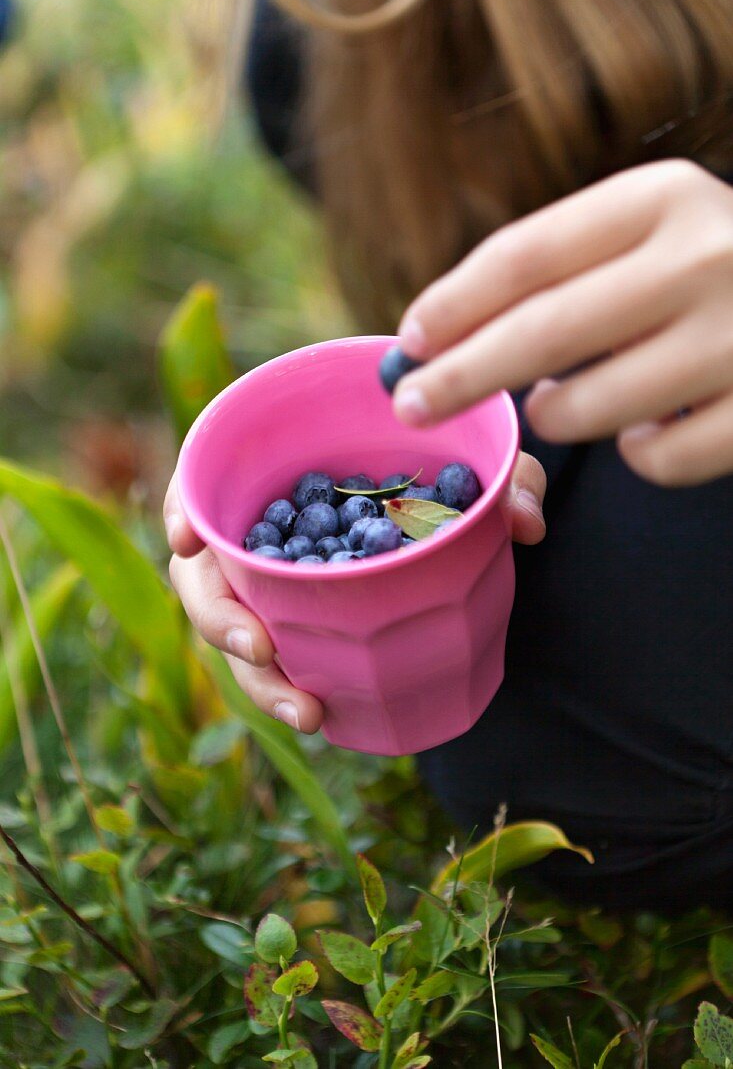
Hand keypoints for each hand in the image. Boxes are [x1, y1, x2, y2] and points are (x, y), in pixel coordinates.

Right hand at [164, 458, 545, 732]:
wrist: (458, 507)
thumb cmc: (451, 465)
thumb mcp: (486, 464)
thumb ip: (509, 480)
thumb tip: (523, 524)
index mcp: (282, 470)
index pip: (207, 478)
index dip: (184, 506)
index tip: (186, 538)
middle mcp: (266, 532)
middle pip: (209, 575)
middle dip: (219, 617)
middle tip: (260, 648)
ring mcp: (279, 585)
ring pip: (240, 634)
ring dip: (261, 678)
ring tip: (309, 712)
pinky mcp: (304, 629)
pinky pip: (281, 661)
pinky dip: (288, 688)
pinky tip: (322, 713)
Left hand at [393, 159, 732, 486]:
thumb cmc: (715, 271)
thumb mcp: (653, 232)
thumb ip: (563, 268)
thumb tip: (437, 336)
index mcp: (661, 198)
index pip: (526, 254)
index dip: (453, 304)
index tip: (409, 340)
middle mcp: (702, 257)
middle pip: (541, 333)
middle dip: (461, 377)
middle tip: (411, 406)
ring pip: (588, 409)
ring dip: (558, 416)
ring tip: (571, 399)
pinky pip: (653, 460)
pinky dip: (637, 453)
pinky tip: (653, 424)